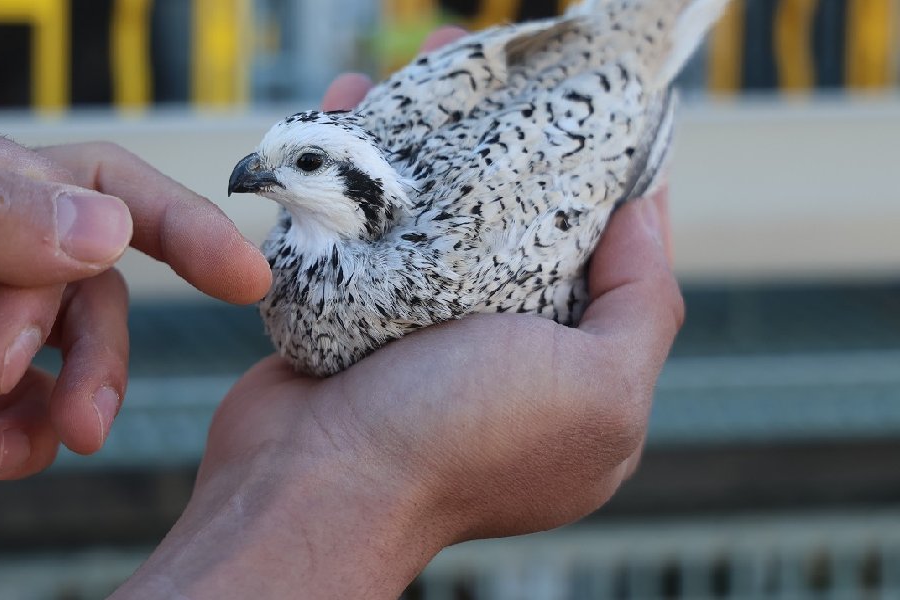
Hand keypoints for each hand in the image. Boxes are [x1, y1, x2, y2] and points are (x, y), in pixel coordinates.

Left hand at [0, 94, 269, 545]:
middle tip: (83, 415)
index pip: (76, 181)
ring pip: (75, 334)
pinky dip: (35, 429)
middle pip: (89, 265)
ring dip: (70, 395)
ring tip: (35, 445)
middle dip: (93, 342)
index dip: (156, 230)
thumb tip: (111, 224)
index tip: (239, 274)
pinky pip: (43, 390)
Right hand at [114, 29, 682, 597]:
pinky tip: (351, 111)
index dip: (599, 175)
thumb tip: (645, 211)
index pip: (607, 258)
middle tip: (484, 68)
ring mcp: (422, 334)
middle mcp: (501, 355)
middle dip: (503, 140)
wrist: (310, 487)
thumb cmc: (455, 442)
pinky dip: (361, 171)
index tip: (580, 106)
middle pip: (514, 220)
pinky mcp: (352, 313)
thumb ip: (645, 302)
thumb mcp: (597, 389)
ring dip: (426, 138)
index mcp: (575, 376)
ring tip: (417, 68)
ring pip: (435, 214)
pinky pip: (367, 227)